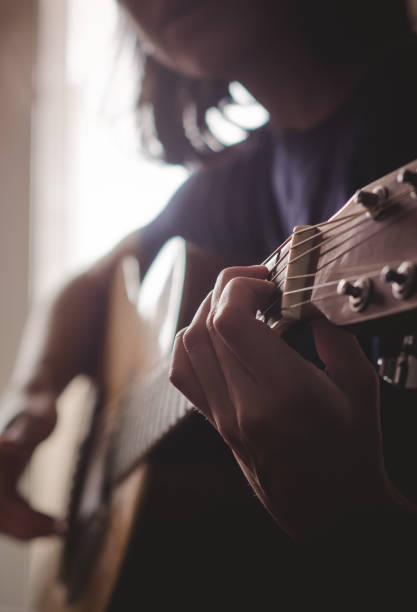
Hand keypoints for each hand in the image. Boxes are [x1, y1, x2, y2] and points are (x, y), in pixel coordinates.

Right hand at [0, 389, 62, 538]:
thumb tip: (7, 446)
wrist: (33, 396)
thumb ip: (21, 435)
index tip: (51, 525)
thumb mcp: (34, 419)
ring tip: (59, 528)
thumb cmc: (35, 405)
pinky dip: (29, 518)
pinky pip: (12, 508)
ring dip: (29, 528)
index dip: (21, 522)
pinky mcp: (3, 482)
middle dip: (27, 529)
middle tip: (59, 530)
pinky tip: (52, 521)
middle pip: (0, 517)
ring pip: (4, 517)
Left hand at [170, 265, 410, 540]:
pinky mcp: (216, 425)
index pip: (230, 321)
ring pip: (189, 345)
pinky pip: (184, 373)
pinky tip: (218, 334)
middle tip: (259, 285)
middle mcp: (244, 405)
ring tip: (239, 302)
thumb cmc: (352, 451)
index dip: (241, 286)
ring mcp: (223, 418)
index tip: (269, 283)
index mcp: (284, 392)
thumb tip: (307, 300)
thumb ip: (334, 334)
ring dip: (209, 310)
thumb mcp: (360, 386)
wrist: (332, 511)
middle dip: (229, 288)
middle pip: (207, 325)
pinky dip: (193, 342)